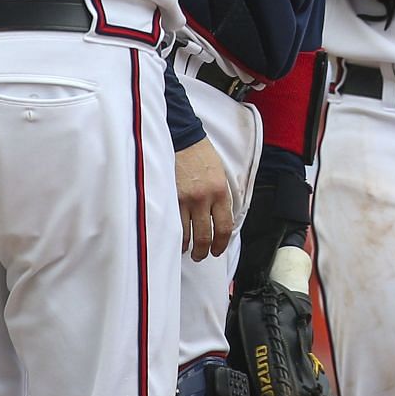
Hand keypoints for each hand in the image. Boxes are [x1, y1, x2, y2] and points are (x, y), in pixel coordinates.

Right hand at [175, 137, 233, 261]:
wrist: (182, 139)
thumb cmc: (201, 155)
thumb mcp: (219, 175)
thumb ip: (220, 197)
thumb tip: (220, 219)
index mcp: (220, 192)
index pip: (225, 226)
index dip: (222, 243)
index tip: (218, 250)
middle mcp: (204, 198)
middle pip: (206, 235)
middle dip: (204, 251)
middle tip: (202, 256)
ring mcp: (185, 199)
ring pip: (187, 234)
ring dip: (189, 247)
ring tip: (188, 251)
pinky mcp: (169, 198)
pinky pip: (172, 225)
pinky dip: (175, 237)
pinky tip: (176, 240)